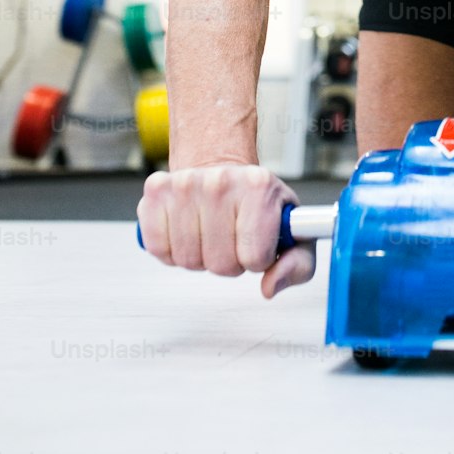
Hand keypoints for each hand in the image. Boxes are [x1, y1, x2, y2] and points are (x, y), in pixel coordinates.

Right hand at [137, 162, 314, 298]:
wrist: (221, 168)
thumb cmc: (256, 202)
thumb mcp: (292, 231)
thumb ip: (298, 265)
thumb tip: (271, 286)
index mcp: (259, 186)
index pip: (255, 258)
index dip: (257, 260)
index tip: (256, 241)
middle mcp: (221, 180)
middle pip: (220, 263)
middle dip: (227, 260)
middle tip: (231, 237)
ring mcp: (185, 183)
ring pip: (188, 260)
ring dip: (199, 256)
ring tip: (209, 231)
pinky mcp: (155, 190)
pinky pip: (158, 248)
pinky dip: (170, 250)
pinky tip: (185, 229)